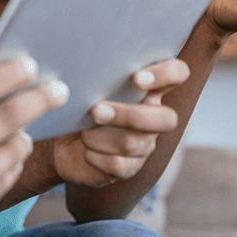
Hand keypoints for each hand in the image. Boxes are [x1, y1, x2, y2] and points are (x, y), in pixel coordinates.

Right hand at [0, 56, 67, 236]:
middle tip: (58, 90)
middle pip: (7, 117)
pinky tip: (2, 160)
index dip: (10, 74)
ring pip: (14, 150)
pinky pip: (6, 179)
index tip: (30, 65)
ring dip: (23, 136)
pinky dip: (10, 165)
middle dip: (40, 99)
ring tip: (21, 132)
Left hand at [48, 59, 186, 187]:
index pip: (177, 74)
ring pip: (133, 143)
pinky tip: (86, 151)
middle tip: (96, 110)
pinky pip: (118, 165)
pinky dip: (96, 156)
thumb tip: (79, 69)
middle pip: (166, 119)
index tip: (137, 78)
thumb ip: (94, 74)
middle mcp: (153, 117)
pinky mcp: (128, 168)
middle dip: (129, 115)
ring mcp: (143, 145)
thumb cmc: (77, 105)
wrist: (60, 143)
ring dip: (101, 136)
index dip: (166, 74)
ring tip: (83, 131)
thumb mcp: (84, 85)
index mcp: (148, 89)